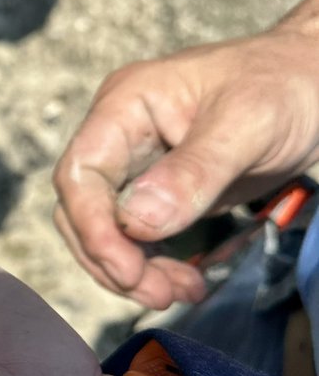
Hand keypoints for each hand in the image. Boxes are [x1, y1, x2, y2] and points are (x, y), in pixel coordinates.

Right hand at [53, 0, 318, 307]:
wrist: (315, 82)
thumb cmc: (284, 84)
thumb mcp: (246, 124)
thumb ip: (192, 172)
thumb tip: (136, 222)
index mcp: (125, 105)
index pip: (80, 175)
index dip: (93, 228)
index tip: (128, 270)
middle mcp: (120, 135)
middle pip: (82, 210)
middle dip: (113, 258)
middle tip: (157, 294)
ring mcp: (137, 164)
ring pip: (106, 230)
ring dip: (133, 271)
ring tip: (178, 291)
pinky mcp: (159, 190)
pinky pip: (138, 237)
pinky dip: (154, 266)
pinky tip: (186, 281)